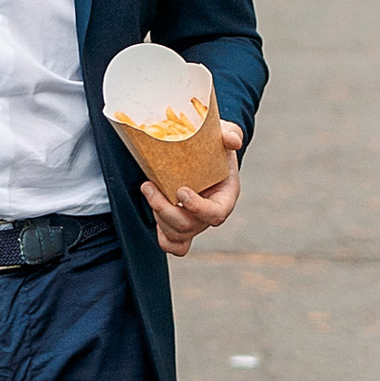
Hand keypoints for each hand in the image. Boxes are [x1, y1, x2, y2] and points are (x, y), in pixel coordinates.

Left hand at [145, 122, 242, 259]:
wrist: (206, 153)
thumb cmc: (216, 145)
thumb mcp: (226, 134)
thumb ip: (230, 135)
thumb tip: (231, 141)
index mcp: (226, 196)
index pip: (216, 213)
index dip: (198, 207)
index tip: (180, 190)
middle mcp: (211, 213)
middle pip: (190, 226)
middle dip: (165, 209)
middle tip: (148, 186)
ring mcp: (197, 222)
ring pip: (178, 235)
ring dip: (158, 216)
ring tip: (147, 189)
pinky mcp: (182, 226)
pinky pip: (175, 245)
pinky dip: (163, 238)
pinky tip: (154, 215)